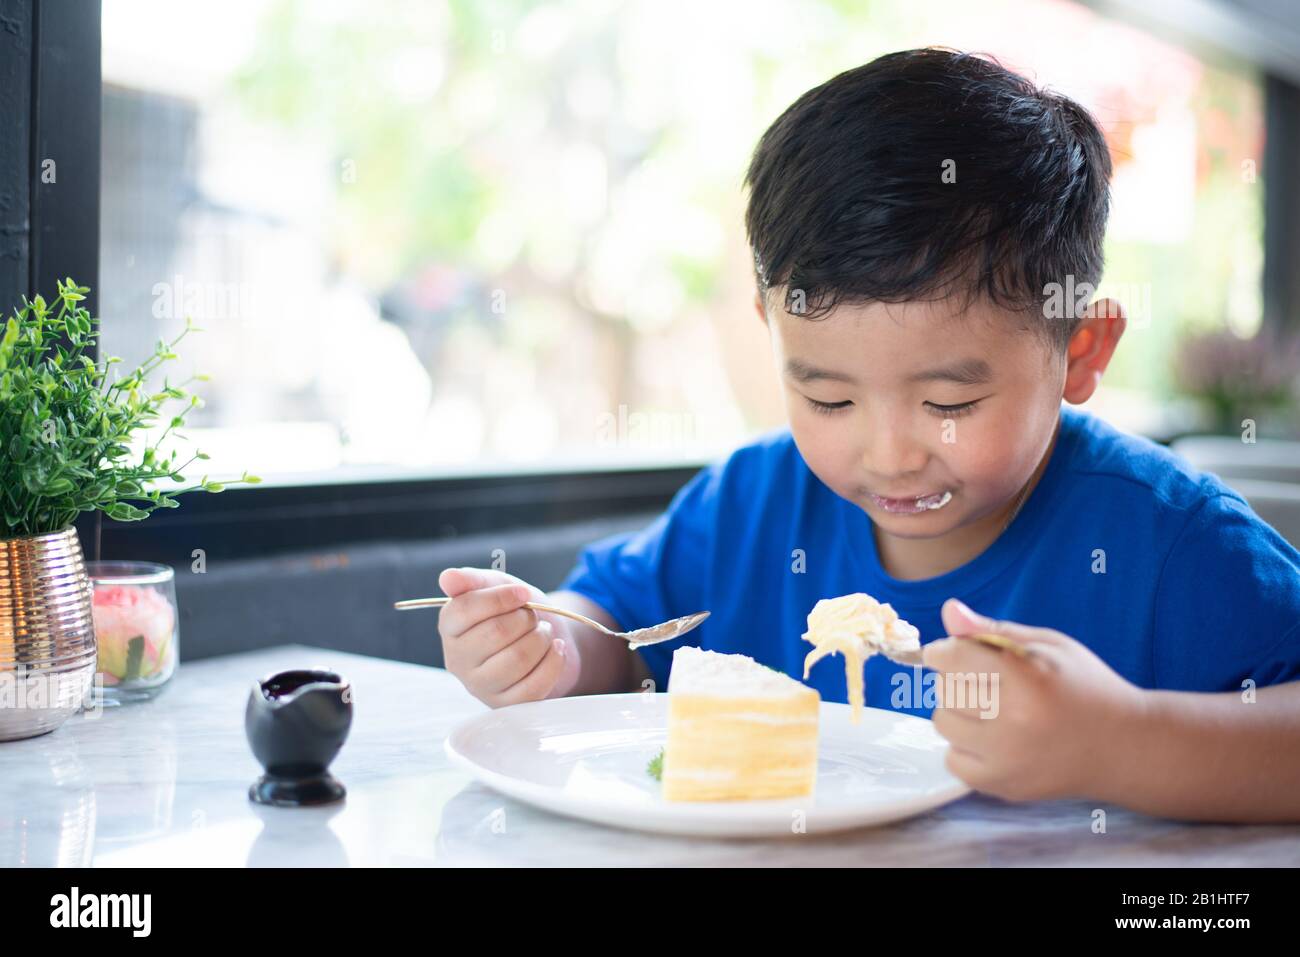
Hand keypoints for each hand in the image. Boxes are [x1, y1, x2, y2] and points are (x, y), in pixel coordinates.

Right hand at [437, 567, 580, 706]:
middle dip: (525, 618)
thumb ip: (472, 580)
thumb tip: (448, 577)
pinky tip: (556, 649)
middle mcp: (458, 659)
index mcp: (450, 627)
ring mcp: (480, 686)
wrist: (544, 639)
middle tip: (532, 616)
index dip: (501, 597)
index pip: (465, 609)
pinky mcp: (506, 705)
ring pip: (518, 659)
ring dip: (541, 639)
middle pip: (496, 633)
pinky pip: (534, 686)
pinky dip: (554, 661)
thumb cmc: (515, 611)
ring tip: (543, 632)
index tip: (523, 593)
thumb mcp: (496, 586)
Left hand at [920, 597, 1148, 802]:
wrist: (1125, 746)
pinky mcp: (1004, 785)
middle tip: (985, 682)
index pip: (952, 658)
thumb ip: (993, 629)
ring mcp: (1007, 758)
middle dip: (955, 678)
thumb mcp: (1049, 645)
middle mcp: (1014, 720)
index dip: (944, 650)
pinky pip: (953, 761)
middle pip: (944, 689)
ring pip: (943, 723)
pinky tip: (991, 738)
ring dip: (958, 713)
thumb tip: (949, 611)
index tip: (948, 652)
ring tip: (990, 710)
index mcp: (1027, 677)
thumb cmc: (1086, 687)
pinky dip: (964, 748)